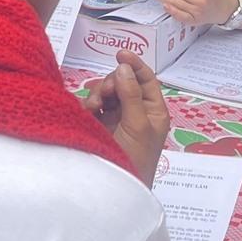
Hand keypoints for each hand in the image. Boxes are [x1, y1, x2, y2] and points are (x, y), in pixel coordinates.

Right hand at [81, 56, 169, 185]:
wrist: (116, 187)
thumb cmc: (135, 159)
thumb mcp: (137, 125)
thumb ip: (130, 95)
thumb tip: (123, 67)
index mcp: (153, 111)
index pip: (146, 80)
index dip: (134, 65)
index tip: (120, 53)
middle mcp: (136, 111)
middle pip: (122, 82)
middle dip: (112, 83)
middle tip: (104, 95)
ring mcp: (116, 118)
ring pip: (105, 92)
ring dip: (98, 94)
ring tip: (94, 108)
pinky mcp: (98, 125)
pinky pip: (92, 104)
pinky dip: (89, 104)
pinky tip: (88, 112)